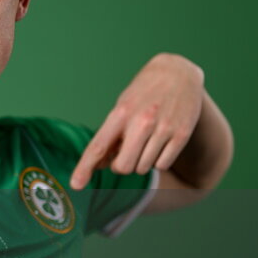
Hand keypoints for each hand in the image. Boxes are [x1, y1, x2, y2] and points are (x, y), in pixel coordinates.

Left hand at [70, 53, 203, 189]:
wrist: (178, 72)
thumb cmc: (143, 94)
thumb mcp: (122, 108)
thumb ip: (110, 136)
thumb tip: (100, 166)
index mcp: (120, 113)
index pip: (98, 146)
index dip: (85, 167)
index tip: (76, 185)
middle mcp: (141, 121)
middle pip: (123, 166)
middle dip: (121, 166)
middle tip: (125, 152)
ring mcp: (163, 128)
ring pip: (143, 168)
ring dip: (140, 162)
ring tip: (145, 141)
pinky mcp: (181, 134)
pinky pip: (163, 164)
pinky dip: (158, 160)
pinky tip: (160, 143)